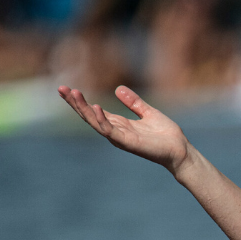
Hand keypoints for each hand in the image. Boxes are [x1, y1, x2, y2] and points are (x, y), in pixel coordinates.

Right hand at [57, 85, 189, 172]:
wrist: (180, 150)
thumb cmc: (166, 135)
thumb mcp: (148, 112)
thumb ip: (134, 102)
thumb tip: (118, 88)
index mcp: (119, 124)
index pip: (94, 111)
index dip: (80, 101)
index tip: (67, 88)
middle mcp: (115, 132)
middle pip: (89, 116)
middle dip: (75, 103)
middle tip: (61, 88)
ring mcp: (120, 138)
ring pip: (95, 122)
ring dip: (83, 109)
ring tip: (73, 94)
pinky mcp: (127, 143)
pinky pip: (110, 131)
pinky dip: (101, 119)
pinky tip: (95, 107)